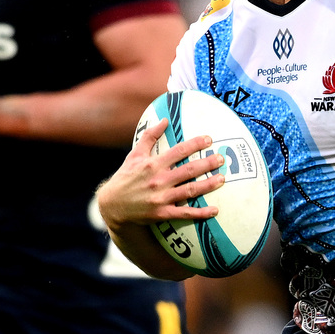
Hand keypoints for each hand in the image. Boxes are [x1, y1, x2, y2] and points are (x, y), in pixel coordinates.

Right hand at [98, 125, 226, 231]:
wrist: (112, 205)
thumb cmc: (126, 178)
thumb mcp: (134, 154)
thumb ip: (150, 136)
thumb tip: (164, 120)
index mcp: (153, 164)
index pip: (178, 151)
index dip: (195, 144)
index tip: (209, 140)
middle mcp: (158, 180)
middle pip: (188, 170)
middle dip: (207, 163)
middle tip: (221, 159)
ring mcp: (161, 198)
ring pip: (190, 190)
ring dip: (208, 185)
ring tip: (222, 179)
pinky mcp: (162, 214)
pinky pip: (185, 213)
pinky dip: (201, 213)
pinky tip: (215, 210)